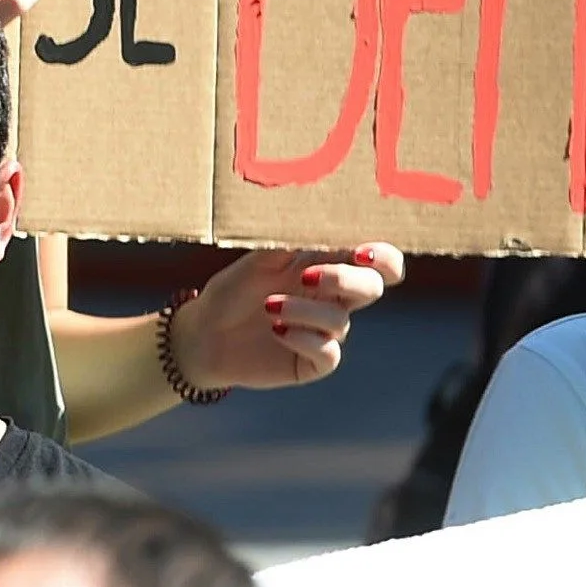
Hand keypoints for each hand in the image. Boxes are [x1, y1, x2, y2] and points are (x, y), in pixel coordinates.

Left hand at [172, 242, 403, 395]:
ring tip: (268, 305)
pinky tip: (276, 330)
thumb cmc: (232, 291)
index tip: (362, 253)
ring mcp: (324, 332)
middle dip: (346, 279)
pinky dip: (305, 339)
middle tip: (308, 276)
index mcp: (325, 269)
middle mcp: (331, 301)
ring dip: (305, 310)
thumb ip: (290, 243)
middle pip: (372, 288)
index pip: (376, 263)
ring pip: (341, 321)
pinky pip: (328, 353)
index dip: (383, 258)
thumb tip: (320, 224)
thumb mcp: (258, 260)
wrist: (202, 332)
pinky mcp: (313, 362)